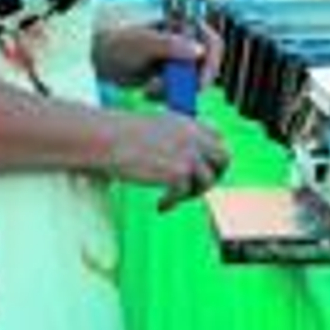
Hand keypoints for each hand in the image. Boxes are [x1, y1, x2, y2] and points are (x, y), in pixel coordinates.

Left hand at [93, 21, 222, 91]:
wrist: (98, 59)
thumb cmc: (117, 44)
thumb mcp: (142, 43)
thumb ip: (169, 44)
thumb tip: (199, 50)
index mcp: (185, 26)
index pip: (213, 43)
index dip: (212, 62)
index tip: (200, 83)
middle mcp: (187, 42)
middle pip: (207, 66)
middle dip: (190, 83)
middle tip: (170, 93)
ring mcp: (181, 60)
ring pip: (195, 82)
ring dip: (176, 91)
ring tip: (150, 91)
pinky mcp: (173, 76)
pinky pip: (181, 91)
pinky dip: (168, 97)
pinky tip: (148, 93)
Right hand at [107, 114, 230, 211]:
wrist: (105, 137)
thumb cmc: (118, 134)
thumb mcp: (155, 126)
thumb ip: (174, 137)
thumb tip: (180, 159)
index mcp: (188, 123)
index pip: (217, 138)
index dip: (210, 156)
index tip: (199, 169)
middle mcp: (193, 137)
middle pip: (223, 158)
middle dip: (214, 175)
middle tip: (196, 188)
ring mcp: (187, 154)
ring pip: (209, 180)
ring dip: (194, 193)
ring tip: (174, 198)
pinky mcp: (176, 172)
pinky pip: (185, 194)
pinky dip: (173, 203)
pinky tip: (160, 206)